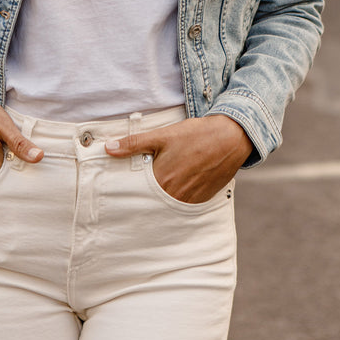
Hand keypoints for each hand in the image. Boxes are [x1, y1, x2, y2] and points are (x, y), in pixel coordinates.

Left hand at [105, 115, 252, 203]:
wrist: (230, 138)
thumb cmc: (195, 135)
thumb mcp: (162, 135)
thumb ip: (133, 144)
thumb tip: (108, 148)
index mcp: (162, 181)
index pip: (138, 194)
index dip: (129, 193)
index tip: (121, 194)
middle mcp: (176, 195)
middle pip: (153, 201)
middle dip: (145, 196)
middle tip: (136, 193)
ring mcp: (191, 199)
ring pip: (169, 204)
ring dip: (162, 198)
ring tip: (161, 186)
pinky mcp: (203, 199)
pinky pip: (185, 203)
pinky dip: (178, 198)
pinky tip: (178, 186)